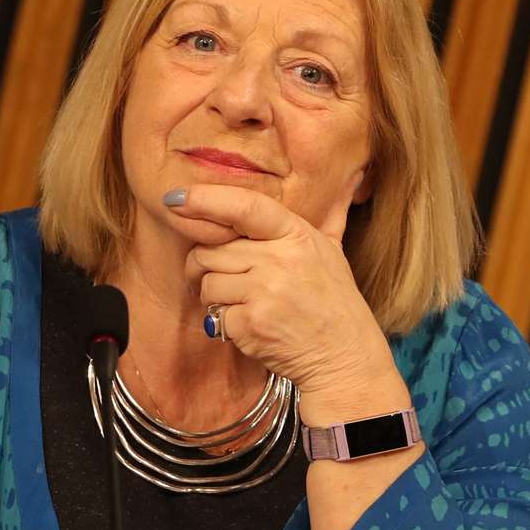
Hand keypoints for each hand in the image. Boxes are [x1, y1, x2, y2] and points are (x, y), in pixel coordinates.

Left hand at [171, 175, 394, 399]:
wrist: (344, 356)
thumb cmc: (334, 302)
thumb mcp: (334, 250)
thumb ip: (332, 213)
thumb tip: (354, 172)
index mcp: (296, 235)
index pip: (243, 207)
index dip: (205, 200)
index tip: (175, 198)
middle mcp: (279, 260)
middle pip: (210, 250)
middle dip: (204, 266)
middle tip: (219, 278)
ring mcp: (264, 292)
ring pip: (206, 283)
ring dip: (214, 297)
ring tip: (240, 304)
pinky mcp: (250, 324)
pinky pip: (214, 316)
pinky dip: (225, 324)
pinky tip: (250, 326)